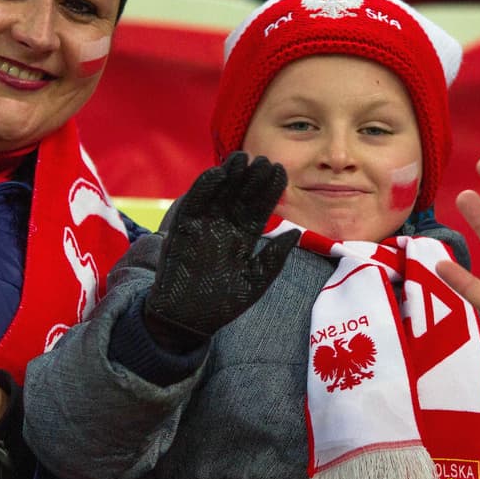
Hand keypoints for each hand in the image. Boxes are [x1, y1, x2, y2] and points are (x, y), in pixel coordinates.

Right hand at [143, 152, 300, 351]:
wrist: (188, 320)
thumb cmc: (224, 303)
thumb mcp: (255, 281)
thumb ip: (273, 258)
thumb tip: (295, 234)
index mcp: (244, 236)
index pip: (259, 207)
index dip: (270, 190)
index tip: (281, 171)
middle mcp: (225, 225)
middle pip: (241, 195)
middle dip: (252, 177)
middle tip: (264, 159)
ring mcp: (204, 225)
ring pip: (219, 193)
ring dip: (229, 175)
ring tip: (242, 157)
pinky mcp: (184, 228)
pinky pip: (194, 204)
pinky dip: (204, 188)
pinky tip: (217, 173)